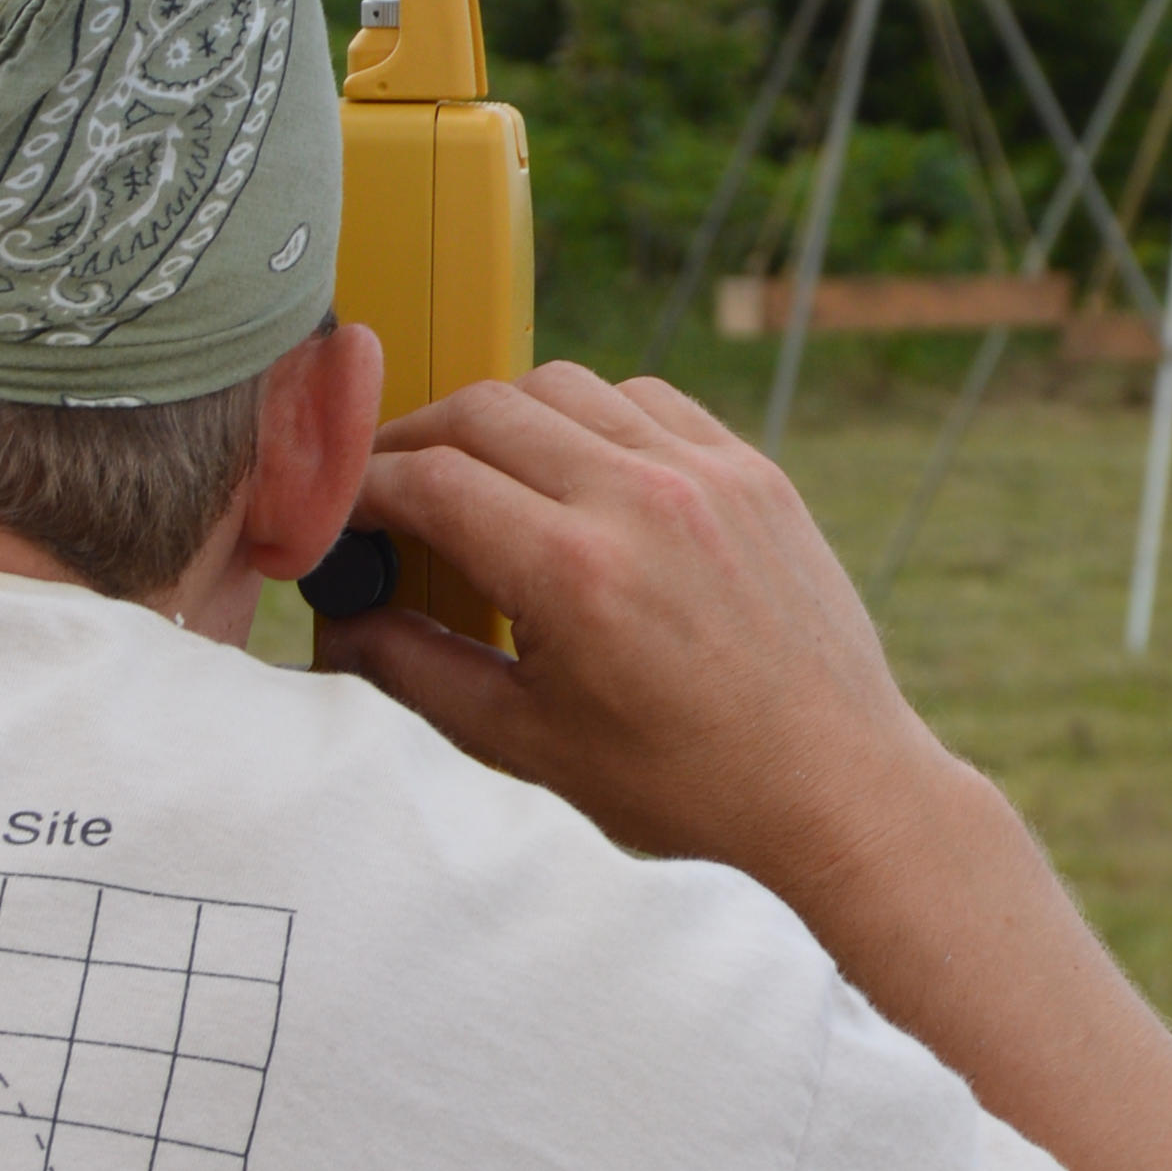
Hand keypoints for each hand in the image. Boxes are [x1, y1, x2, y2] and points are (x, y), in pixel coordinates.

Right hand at [314, 362, 952, 907]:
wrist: (834, 784)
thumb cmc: (687, 783)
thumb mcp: (530, 745)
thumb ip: (419, 672)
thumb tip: (341, 625)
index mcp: (575, 570)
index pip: (428, 482)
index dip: (361, 492)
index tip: (336, 517)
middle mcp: (640, 498)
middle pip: (483, 411)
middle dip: (413, 443)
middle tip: (385, 493)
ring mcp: (705, 473)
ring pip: (564, 386)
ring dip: (501, 419)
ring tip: (476, 479)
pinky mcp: (752, 469)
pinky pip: (646, 399)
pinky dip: (591, 417)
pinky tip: (574, 472)